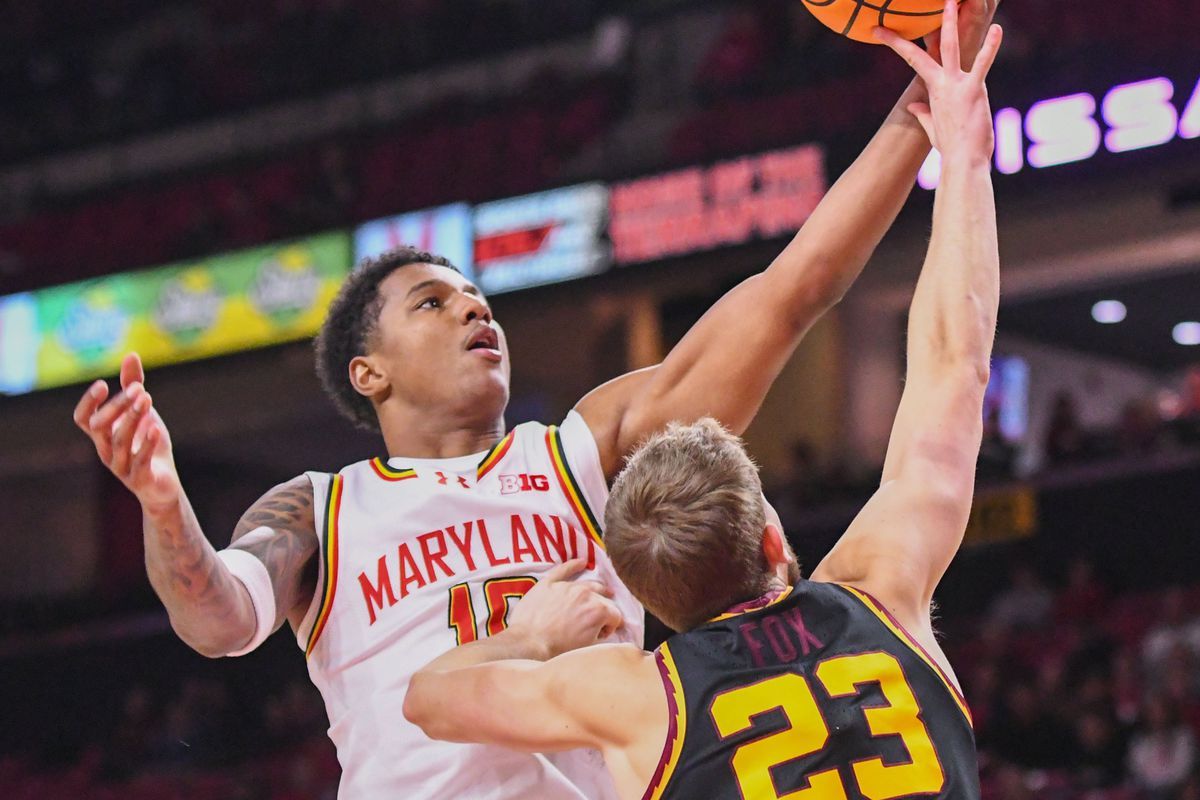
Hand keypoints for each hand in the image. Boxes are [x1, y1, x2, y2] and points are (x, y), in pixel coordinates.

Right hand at [73, 352, 182, 511]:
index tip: (102, 384)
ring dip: (133, 418)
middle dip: (117, 406)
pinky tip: (155, 428)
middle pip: (100, 426)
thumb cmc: (148, 444)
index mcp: (102, 435)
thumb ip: (134, 385)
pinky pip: (139, 461)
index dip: (88, 402)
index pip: (83, 418)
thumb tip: (131, 354)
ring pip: (119, 442)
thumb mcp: (142, 412)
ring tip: (147, 399)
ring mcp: (121, 466)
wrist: (163, 485)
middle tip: (138, 388)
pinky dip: (146, 444)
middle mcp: (105, 450)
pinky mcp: (139, 479)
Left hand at [508, 559, 623, 658]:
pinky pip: (564, 569)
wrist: (529, 642)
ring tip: (602, 591)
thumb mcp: (587, 648)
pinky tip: (581, 562)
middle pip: (603, 599)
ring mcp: (567, 586)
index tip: (602, 634)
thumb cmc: (557, 649)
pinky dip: (574, 565)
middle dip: (604, 610)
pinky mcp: (549, 583)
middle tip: (597, 622)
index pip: (615, 615)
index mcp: (599, 611)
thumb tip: (604, 631)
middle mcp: (586, 594)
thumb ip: (601, 636)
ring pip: (588, 583)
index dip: (611, 626)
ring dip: (596, 589)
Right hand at [875, 1, 1002, 159]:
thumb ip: (924, 113)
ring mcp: (957, 87)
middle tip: (937, 2)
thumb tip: (913, 106)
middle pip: (932, 47)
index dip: (896, 43)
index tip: (878, 31)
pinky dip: (990, 47)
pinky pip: (982, 65)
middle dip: (932, 23)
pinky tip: (997, 29)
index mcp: (934, 90)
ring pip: (952, 49)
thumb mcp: (934, 128)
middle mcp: (943, 85)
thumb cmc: (952, 148)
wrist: (963, 162)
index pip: (913, 60)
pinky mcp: (974, 92)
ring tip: (953, 2)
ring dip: (952, 24)